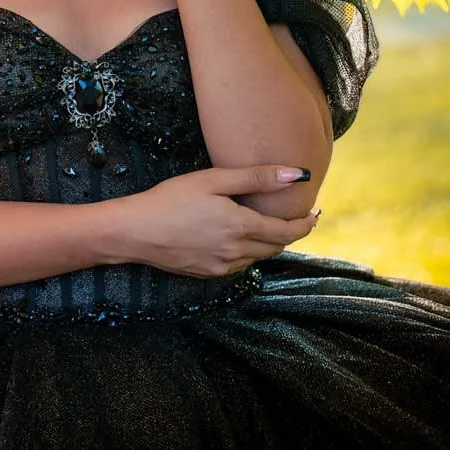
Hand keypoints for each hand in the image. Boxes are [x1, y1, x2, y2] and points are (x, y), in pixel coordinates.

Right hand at [111, 165, 320, 277]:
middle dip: (290, 234)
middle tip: (297, 217)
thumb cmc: (170, 199)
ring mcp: (221, 267)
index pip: (287, 232)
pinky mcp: (207, 274)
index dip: (305, 224)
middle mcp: (236, 253)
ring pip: (257, 258)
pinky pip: (238, 265)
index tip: (315, 214)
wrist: (134, 232)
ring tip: (268, 224)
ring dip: (268, 243)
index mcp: (240, 228)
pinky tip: (238, 237)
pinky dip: (247, 252)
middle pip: (275, 247)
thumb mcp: (213, 180)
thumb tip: (297, 175)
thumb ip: (257, 177)